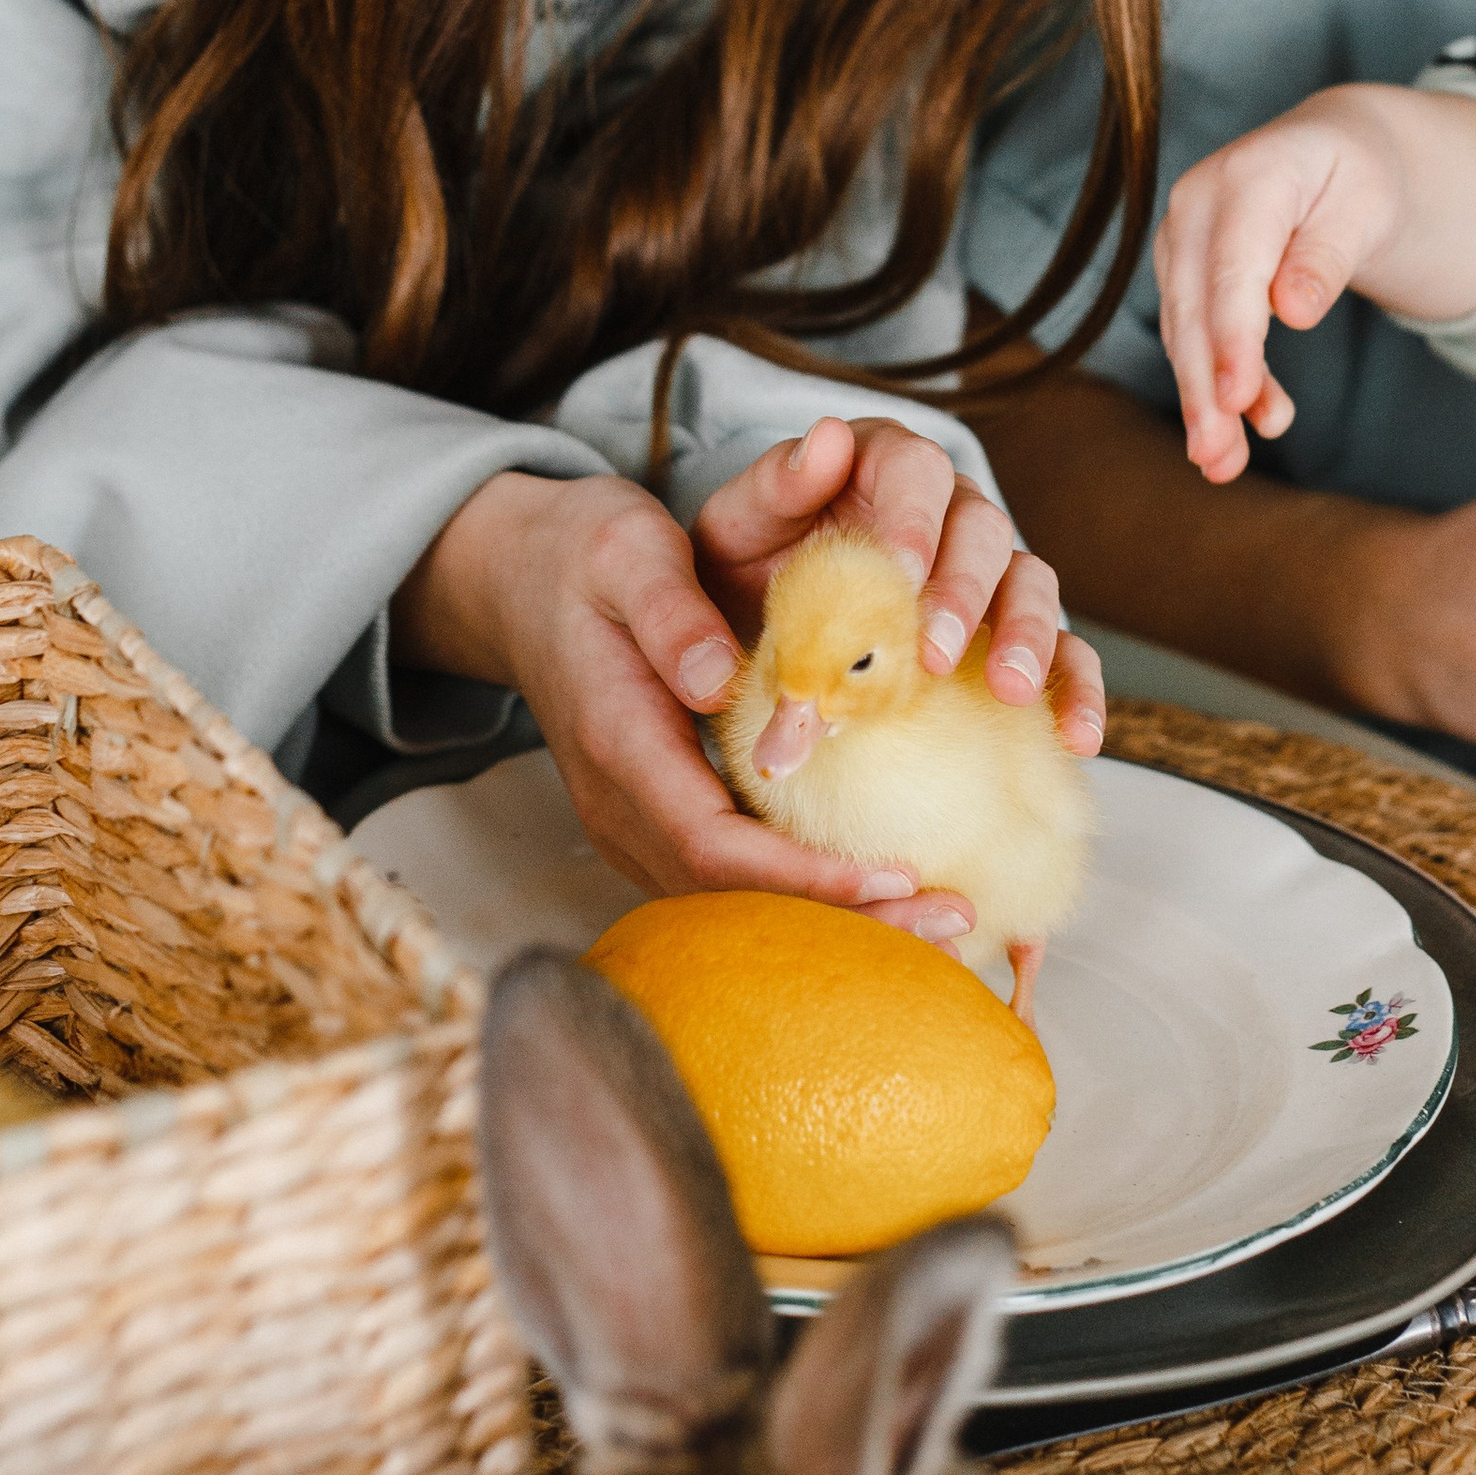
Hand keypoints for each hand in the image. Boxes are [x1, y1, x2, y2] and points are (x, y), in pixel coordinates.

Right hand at [392, 417, 1102, 924]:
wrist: (518, 580)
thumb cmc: (585, 558)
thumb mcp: (625, 553)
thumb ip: (671, 613)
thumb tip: (720, 678)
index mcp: (617, 743)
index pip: (713, 842)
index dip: (804, 872)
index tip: (899, 874)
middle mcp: (620, 806)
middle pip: (733, 898)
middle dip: (845, 919)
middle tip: (957, 921)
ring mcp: (633, 824)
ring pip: (737, 904)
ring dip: (838, 920)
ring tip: (946, 920)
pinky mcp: (657, 823)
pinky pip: (736, 881)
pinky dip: (812, 894)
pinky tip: (890, 892)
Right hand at [1157, 84, 1475, 479]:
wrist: (1330, 151)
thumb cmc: (1358, 176)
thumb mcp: (1368, 205)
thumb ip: (1329, 254)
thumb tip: (1295, 309)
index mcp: (1251, 174)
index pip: (1234, 268)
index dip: (1233, 338)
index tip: (1237, 399)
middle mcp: (1198, 202)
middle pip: (1196, 306)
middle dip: (1205, 387)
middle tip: (1219, 458)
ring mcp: (1182, 236)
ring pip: (1186, 329)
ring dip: (1203, 399)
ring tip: (1224, 464)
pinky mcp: (1183, 269)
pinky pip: (1193, 332)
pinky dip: (1211, 383)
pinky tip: (1231, 432)